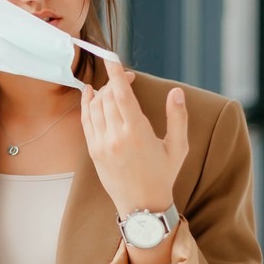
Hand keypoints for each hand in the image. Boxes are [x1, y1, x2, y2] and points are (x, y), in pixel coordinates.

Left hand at [80, 59, 188, 217]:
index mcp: (137, 132)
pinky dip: (86, 103)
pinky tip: (90, 93)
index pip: (122, 94)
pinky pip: (86, 120)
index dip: (115, 73)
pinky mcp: (93, 151)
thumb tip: (176, 91)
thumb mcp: (178, 147)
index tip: (111, 56)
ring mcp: (101, 144)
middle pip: (108, 96)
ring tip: (114, 87)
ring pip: (95, 106)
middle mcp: (116, 136)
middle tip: (126, 78)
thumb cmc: (163, 175)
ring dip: (103, 91)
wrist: (141, 207)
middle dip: (115, 81)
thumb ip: (178, 117)